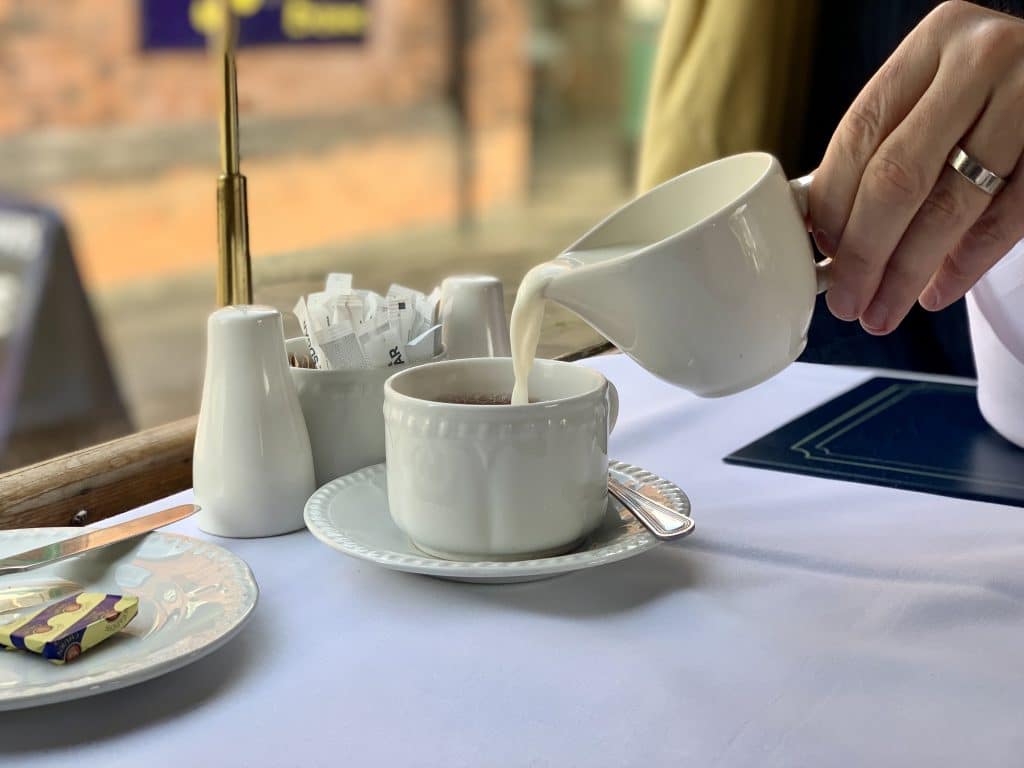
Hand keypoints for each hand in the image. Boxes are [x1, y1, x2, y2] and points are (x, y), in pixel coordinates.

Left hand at [809, 0, 1023, 334]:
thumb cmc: (988, 92)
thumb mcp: (934, 91)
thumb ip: (885, 142)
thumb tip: (827, 234)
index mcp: (933, 44)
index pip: (860, 135)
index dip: (832, 204)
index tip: (819, 253)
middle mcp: (981, 63)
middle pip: (898, 177)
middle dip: (863, 253)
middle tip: (847, 300)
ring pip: (949, 206)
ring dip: (906, 272)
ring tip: (881, 310)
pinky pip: (1005, 220)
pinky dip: (964, 265)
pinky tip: (935, 292)